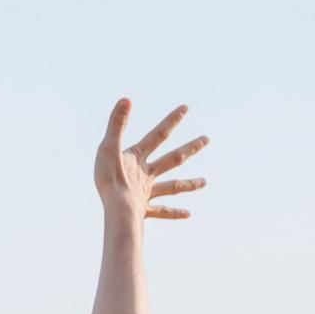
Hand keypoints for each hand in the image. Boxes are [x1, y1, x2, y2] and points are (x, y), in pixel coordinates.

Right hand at [95, 99, 208, 225]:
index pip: (159, 135)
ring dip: (189, 183)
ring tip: (204, 182)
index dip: (171, 120)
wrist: (116, 210)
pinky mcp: (143, 210)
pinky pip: (161, 211)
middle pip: (173, 158)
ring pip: (172, 187)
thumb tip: (126, 99)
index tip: (185, 108)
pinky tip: (188, 214)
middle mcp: (147, 174)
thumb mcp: (108, 147)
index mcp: (138, 158)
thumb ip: (116, 124)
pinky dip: (174, 213)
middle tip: (206, 139)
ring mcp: (147, 192)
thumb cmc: (109, 179)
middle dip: (190, 148)